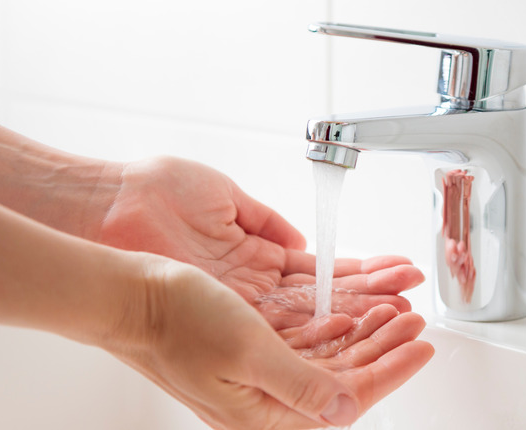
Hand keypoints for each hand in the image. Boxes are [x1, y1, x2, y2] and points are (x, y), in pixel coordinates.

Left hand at [98, 157, 424, 328]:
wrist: (111, 209)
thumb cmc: (156, 194)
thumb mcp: (227, 198)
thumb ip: (268, 222)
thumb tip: (301, 240)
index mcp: (256, 258)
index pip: (323, 274)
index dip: (363, 274)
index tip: (397, 273)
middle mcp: (255, 292)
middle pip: (328, 303)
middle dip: (376, 302)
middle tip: (414, 302)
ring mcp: (244, 309)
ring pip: (316, 321)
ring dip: (363, 318)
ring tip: (404, 316)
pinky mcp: (230, 320)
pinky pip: (290, 330)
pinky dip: (329, 328)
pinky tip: (363, 326)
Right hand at [114, 258, 433, 429]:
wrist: (134, 298)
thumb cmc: (179, 321)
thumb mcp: (249, 352)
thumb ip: (301, 385)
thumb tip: (344, 409)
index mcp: (265, 412)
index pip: (348, 397)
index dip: (391, 370)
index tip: (421, 348)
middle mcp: (265, 400)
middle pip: (344, 378)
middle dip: (385, 347)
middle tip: (415, 321)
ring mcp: (259, 377)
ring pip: (329, 360)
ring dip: (364, 334)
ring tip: (392, 311)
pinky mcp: (251, 354)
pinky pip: (305, 346)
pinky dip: (333, 328)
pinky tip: (349, 313)